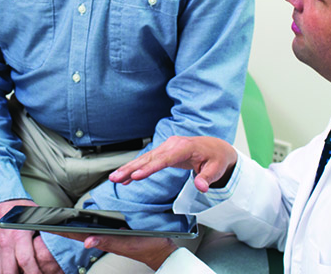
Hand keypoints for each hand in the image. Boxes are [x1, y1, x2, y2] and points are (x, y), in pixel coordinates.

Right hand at [0, 199, 63, 273]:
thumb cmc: (16, 207)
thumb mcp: (33, 215)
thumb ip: (45, 227)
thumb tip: (62, 232)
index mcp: (18, 234)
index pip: (26, 261)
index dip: (34, 273)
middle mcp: (5, 243)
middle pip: (10, 271)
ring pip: (0, 272)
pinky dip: (1, 273)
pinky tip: (10, 273)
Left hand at [53, 231, 177, 270]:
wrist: (162, 250)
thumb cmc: (146, 247)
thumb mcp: (125, 243)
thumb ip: (107, 241)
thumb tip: (87, 241)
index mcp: (103, 240)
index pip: (78, 234)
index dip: (62, 229)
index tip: (46, 225)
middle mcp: (104, 238)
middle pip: (79, 232)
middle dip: (62, 227)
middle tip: (45, 222)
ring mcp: (110, 237)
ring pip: (86, 231)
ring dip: (72, 226)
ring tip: (57, 223)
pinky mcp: (117, 234)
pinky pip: (97, 230)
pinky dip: (86, 226)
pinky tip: (82, 226)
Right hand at [109, 136, 237, 192]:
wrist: (215, 147)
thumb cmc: (215, 158)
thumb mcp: (216, 169)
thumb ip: (207, 178)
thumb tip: (201, 186)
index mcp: (184, 147)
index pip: (164, 159)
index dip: (149, 168)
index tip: (136, 176)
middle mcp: (172, 145)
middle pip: (149, 158)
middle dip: (131, 168)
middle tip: (116, 177)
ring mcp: (167, 147)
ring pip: (145, 158)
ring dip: (129, 168)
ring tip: (115, 177)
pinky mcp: (164, 152)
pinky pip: (148, 160)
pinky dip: (136, 168)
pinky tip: (126, 176)